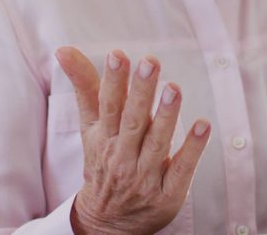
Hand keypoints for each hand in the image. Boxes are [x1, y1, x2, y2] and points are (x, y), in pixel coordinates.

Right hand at [55, 46, 210, 234]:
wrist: (106, 222)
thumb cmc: (103, 162)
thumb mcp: (90, 127)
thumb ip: (84, 86)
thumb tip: (63, 49)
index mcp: (104, 138)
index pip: (108, 106)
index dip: (112, 81)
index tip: (118, 55)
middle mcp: (122, 157)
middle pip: (133, 121)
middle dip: (141, 92)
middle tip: (150, 62)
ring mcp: (145, 177)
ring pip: (156, 143)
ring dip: (166, 116)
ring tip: (174, 88)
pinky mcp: (167, 195)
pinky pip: (181, 170)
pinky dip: (192, 149)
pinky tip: (203, 125)